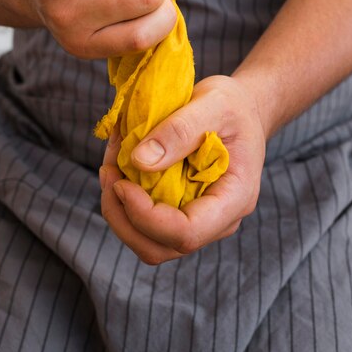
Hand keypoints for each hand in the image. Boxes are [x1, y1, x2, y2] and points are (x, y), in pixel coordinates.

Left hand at [100, 75, 265, 263]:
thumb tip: (139, 161)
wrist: (244, 111)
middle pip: (160, 247)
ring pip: (147, 241)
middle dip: (123, 216)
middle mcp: (218, 220)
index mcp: (234, 199)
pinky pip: (145, 222)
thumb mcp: (213, 104)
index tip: (121, 182)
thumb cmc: (234, 106)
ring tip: (110, 166)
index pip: (187, 233)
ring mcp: (198, 220)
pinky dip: (123, 200)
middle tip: (108, 171)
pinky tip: (118, 166)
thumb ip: (179, 131)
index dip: (146, 216)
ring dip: (118, 209)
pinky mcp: (180, 211)